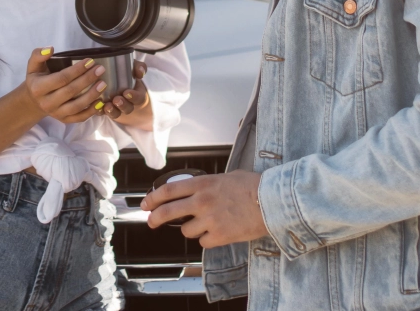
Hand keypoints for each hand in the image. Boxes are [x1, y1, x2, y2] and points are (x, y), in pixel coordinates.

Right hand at [21, 48, 106, 123]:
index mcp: (38, 88)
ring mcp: (56, 113)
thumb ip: (38, 55)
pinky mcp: (64, 120)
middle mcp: (46, 103)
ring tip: (103, 83)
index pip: (61, 78)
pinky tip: (101, 102)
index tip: (90, 61)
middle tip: (100, 69)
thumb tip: (51, 49)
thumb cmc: (37, 79)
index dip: (77, 70)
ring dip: (92, 95)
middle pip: (70, 91)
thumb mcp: (33, 66)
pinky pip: (79, 118)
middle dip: (87, 79)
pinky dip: (91, 111)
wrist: (34, 101)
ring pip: (77, 106)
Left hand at [103, 60, 148, 120]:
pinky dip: (99, 111)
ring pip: (116, 113)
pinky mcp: (104, 109)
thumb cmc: (127, 75)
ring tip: (107, 106)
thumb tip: (140, 72)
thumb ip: (139, 67)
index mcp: (136, 95)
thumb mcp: (133, 69)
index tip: (127, 92)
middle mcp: (127, 104)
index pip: (138, 98)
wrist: (118, 84)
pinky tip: (96, 108)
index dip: (134, 96)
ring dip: (112, 111)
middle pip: (127, 108)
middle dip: (122, 105)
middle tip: (116, 100)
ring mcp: (116, 108)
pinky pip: (102, 113)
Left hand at [142, 170, 268, 247]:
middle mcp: (202, 201)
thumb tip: (198, 189)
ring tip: (203, 225)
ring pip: (186, 230)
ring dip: (190, 229)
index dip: (153, 198)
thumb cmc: (254, 187)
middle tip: (150, 221)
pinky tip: (217, 233)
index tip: (146, 203)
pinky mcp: (220, 236)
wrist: (272, 201)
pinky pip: (203, 242)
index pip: (168, 190)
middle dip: (155, 218)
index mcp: (202, 184)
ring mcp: (210, 219)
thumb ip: (208, 184)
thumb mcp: (226, 177)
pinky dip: (207, 240)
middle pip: (168, 211)